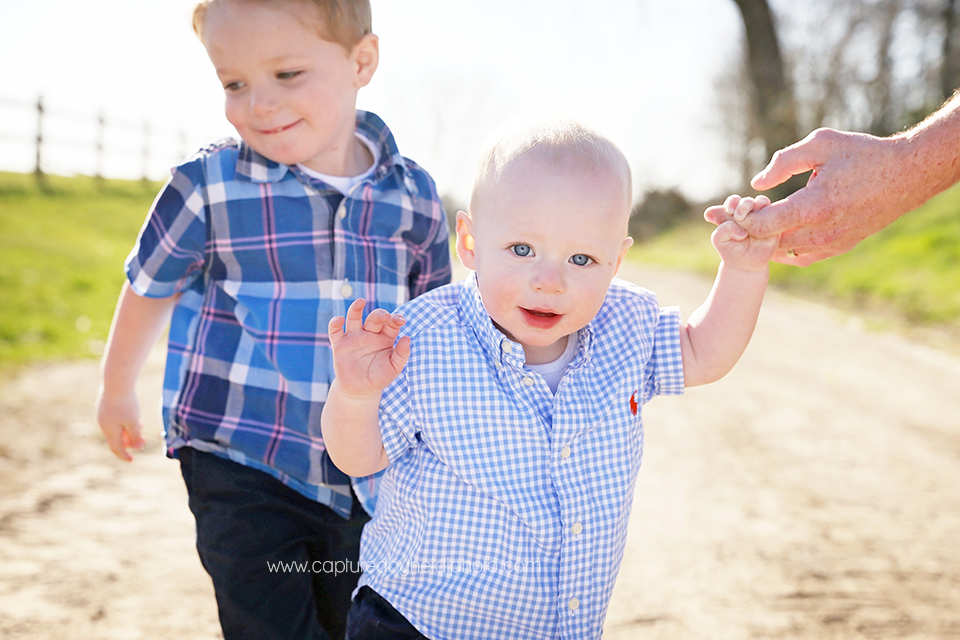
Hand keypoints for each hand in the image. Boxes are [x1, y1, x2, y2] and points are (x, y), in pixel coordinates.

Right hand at [96, 388, 144, 461]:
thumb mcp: (133, 421)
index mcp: (109, 431)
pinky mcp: (104, 406)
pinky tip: (133, 417)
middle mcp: (103, 424)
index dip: (124, 455)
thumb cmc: (126, 403)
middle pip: (116, 439)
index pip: (116, 448)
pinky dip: (124, 423)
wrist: (116, 382)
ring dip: (128, 431)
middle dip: (129, 441)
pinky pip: (114, 420)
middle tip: (142, 440)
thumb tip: (137, 447)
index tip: (131, 460)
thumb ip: (135, 436)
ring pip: (116, 428)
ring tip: (141, 428)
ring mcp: (102, 415)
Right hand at [328, 298, 409, 399]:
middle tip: (384, 316)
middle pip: (374, 318)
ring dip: (356, 308)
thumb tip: (408, 338)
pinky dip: (335, 323)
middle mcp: (370, 334)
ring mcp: (354, 337)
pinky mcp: (340, 344)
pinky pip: (335, 331)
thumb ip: (402, 354)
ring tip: (361, 302)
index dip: (395, 319)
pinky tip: (339, 320)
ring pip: (354, 318)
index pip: (391, 323)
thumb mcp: (394, 368)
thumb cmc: (380, 377)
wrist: (360, 391)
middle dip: (379, 314)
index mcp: (385, 337)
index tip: (400, 320)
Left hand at [704, 128, 904, 265]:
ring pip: (783, 253)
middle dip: (748, 230)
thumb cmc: (863, 154)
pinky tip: (781, 230)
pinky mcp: (839, 248)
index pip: (762, 226)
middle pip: (768, 243)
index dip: (743, 218)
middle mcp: (821, 232)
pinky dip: (786, 247)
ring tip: (761, 220)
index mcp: (814, 207)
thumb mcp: (821, 145)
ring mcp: (831, 244)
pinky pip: (802, 257)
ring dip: (767, 239)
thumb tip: (756, 183)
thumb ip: (783, 161)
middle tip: (738, 215)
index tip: (738, 204)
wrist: (907, 175)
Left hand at [710, 195, 778, 270]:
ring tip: (751, 221)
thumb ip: (723, 229)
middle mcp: (748, 212)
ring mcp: (762, 216)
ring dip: (757, 207)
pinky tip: (763, 226)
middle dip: (744, 205)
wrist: (745, 264)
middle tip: (739, 217)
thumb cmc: (730, 249)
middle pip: (748, 201)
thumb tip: (738, 223)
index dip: (732, 202)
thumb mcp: (720, 240)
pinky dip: (770, 216)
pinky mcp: (774, 224)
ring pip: (763, 203)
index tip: (729, 211)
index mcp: (733, 212)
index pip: (734, 200)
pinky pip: (776, 215)